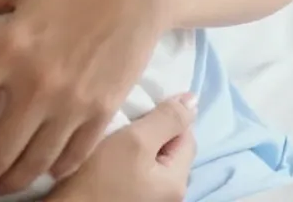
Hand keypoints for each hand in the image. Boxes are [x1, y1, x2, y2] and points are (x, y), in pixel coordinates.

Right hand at [48, 96, 196, 201]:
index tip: (140, 105)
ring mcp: (149, 199)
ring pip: (151, 157)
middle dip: (150, 127)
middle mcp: (169, 195)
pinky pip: (136, 169)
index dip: (166, 114)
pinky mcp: (130, 198)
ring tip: (114, 131)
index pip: (186, 135)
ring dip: (135, 141)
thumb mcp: (136, 140)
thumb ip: (167, 119)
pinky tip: (108, 151)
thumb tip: (193, 100)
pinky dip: (125, 156)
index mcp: (178, 182)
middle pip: (169, 147)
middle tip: (124, 117)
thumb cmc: (100, 177)